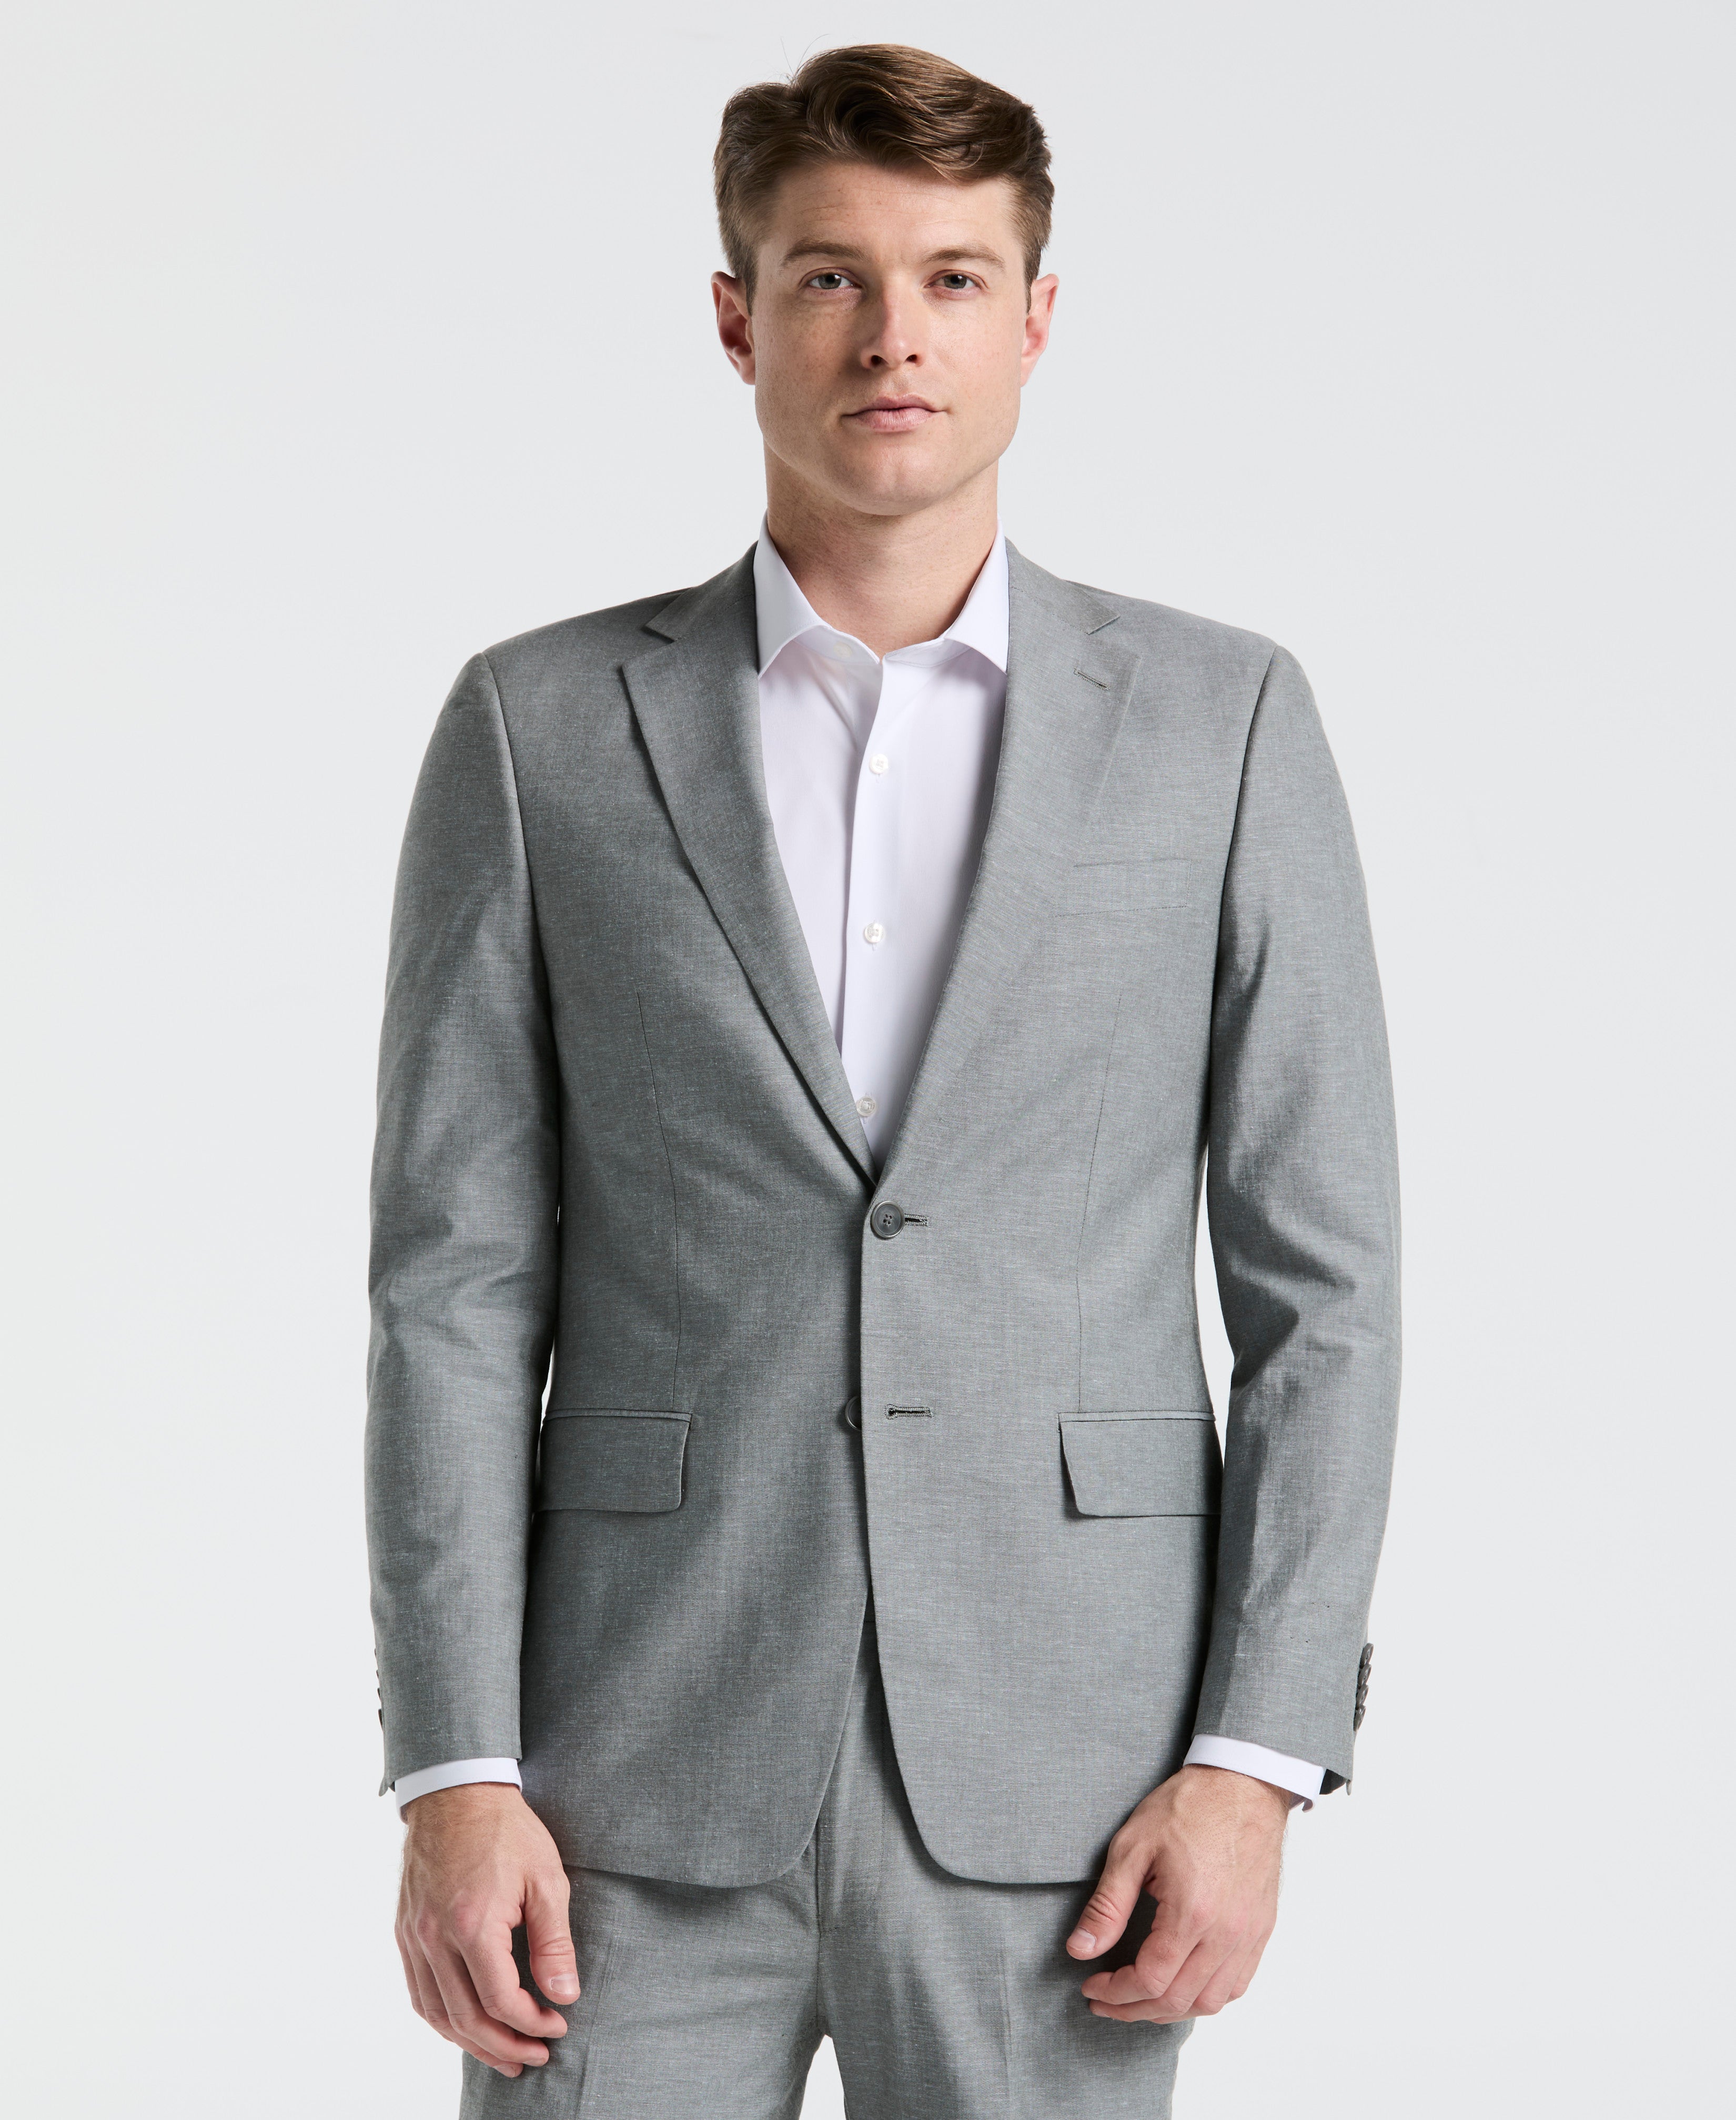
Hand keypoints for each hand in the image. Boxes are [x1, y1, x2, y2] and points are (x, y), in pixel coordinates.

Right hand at [396, 1782, 578, 2077]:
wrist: (456, 1792)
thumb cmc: (506, 1831)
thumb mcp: (546, 1879)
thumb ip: (554, 1942)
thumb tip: (564, 1995)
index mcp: (473, 1923)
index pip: (501, 2000)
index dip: (532, 2023)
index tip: (558, 2026)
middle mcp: (435, 1937)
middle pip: (466, 2018)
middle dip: (504, 2046)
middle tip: (536, 2056)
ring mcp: (414, 1936)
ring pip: (436, 2014)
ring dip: (471, 2043)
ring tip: (504, 2056)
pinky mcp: (405, 1931)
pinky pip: (418, 1992)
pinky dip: (442, 2020)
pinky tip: (466, 2026)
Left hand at [1066, 1764, 1289, 2022]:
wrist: (1243, 1784)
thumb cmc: (1189, 1807)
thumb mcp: (1133, 1847)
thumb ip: (1107, 1906)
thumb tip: (1079, 1950)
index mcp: (1192, 1913)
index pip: (1150, 1980)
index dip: (1115, 1992)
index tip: (1091, 1986)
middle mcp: (1226, 1933)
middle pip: (1178, 2000)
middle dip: (1134, 2009)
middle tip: (1105, 2000)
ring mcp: (1249, 1935)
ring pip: (1210, 2001)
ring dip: (1170, 2010)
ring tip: (1138, 1999)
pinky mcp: (1261, 1929)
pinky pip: (1237, 1985)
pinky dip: (1206, 1997)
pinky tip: (1182, 1986)